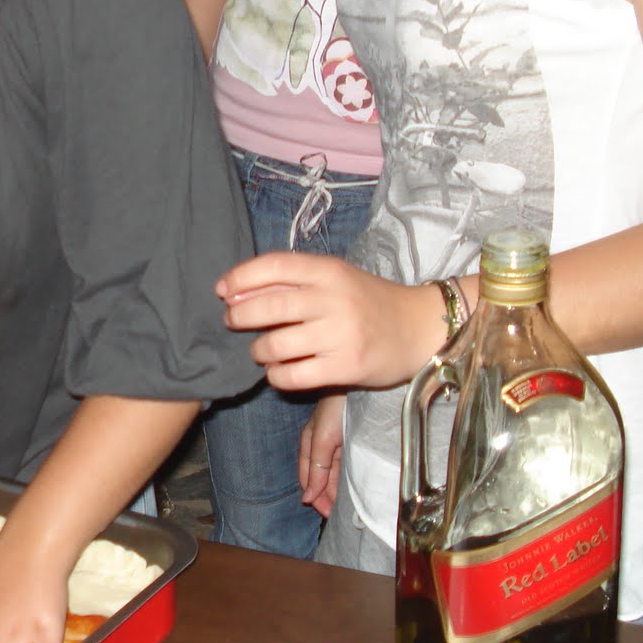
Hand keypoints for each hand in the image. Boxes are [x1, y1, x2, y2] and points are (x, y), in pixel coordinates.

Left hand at [215, 252, 440, 390]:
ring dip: (257, 351)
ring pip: (274, 346)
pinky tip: (280, 371)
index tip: (222, 290)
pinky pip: (292, 376)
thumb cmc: (367, 302)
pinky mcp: (346, 367)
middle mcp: (334, 299)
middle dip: (239, 317)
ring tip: (262, 351)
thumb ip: (289, 281)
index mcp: (329, 270)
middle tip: (234, 322)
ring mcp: (340, 335)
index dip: (240, 277)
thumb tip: (233, 291)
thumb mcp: (334, 279)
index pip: (273, 266)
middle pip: (267, 307)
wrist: (420, 328)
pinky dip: (276, 376)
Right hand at [298, 394, 345, 517]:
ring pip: (332, 472)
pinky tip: (350, 486)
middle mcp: (320, 444)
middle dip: (325, 496)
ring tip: (342, 506)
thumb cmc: (336, 407)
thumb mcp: (323, 439)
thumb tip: (308, 498)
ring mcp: (334, 441)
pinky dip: (343, 477)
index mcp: (309, 444)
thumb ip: (316, 469)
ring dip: (335, 489)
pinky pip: (343, 464)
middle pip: (320, 477)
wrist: (356, 385)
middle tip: (334, 514)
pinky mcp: (348, 438)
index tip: (324, 513)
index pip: (307, 478)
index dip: (315, 496)